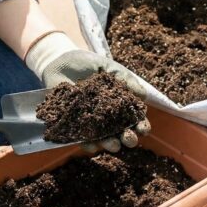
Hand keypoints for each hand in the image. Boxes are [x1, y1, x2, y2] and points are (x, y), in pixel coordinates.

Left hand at [25, 32, 149, 151]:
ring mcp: (91, 123)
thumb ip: (126, 80)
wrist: (62, 62)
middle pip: (122, 134)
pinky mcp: (74, 126)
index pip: (135, 120)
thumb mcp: (110, 69)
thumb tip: (143, 95)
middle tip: (129, 139)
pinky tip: (91, 145)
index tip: (143, 128)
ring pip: (103, 140)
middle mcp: (108, 118)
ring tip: (113, 144)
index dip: (141, 125)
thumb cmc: (90, 65)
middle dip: (128, 139)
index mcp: (120, 105)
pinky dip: (87, 144)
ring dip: (110, 144)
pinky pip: (82, 139)